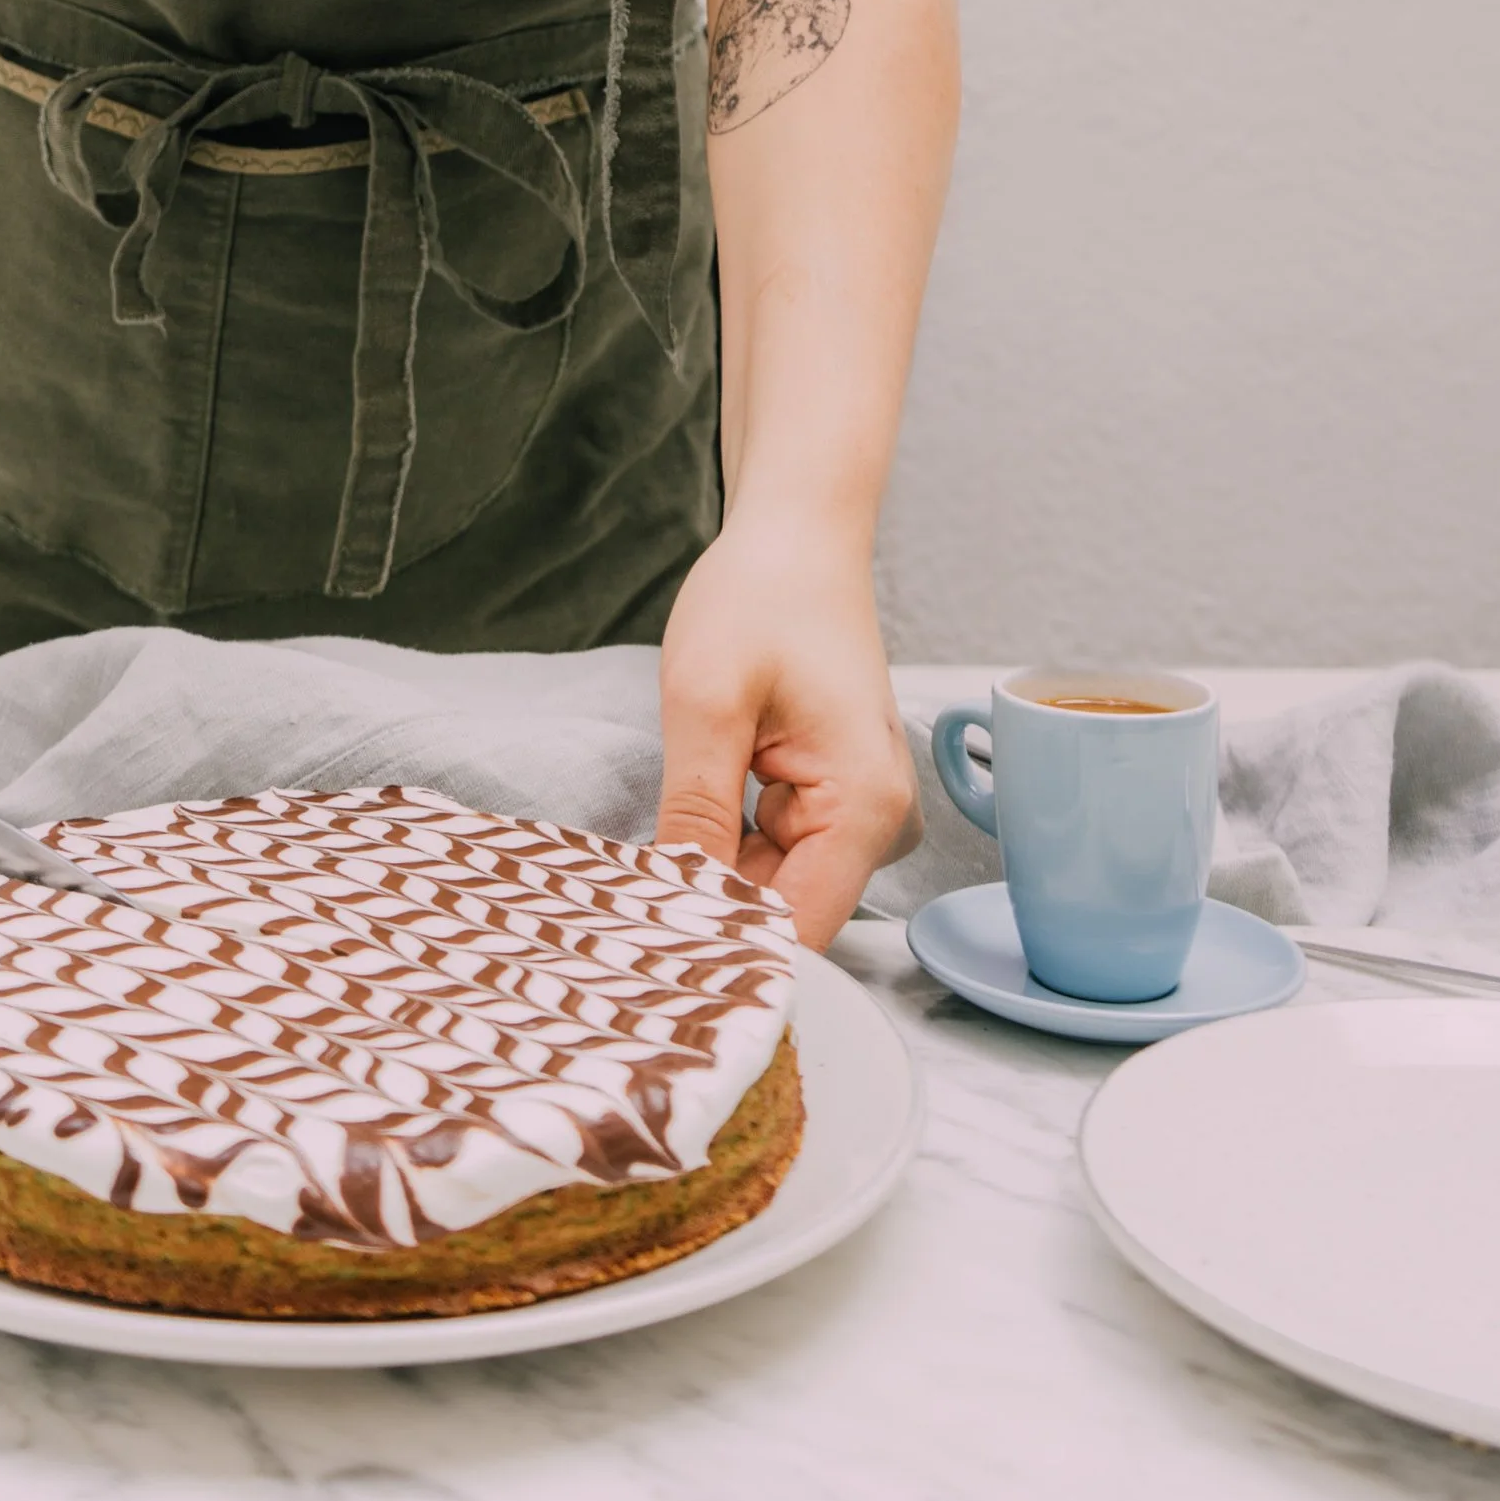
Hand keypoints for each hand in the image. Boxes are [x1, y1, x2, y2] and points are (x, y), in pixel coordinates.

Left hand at [654, 517, 921, 946]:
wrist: (798, 538)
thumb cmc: (761, 596)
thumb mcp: (706, 701)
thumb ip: (696, 812)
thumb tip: (676, 909)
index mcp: (865, 806)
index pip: (798, 930)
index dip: (725, 952)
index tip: (650, 962)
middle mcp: (877, 824)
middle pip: (783, 915)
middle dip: (708, 919)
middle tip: (622, 923)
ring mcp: (856, 816)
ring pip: (769, 889)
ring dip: (708, 885)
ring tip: (638, 883)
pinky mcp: (829, 804)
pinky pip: (768, 856)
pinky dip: (719, 852)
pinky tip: (675, 841)